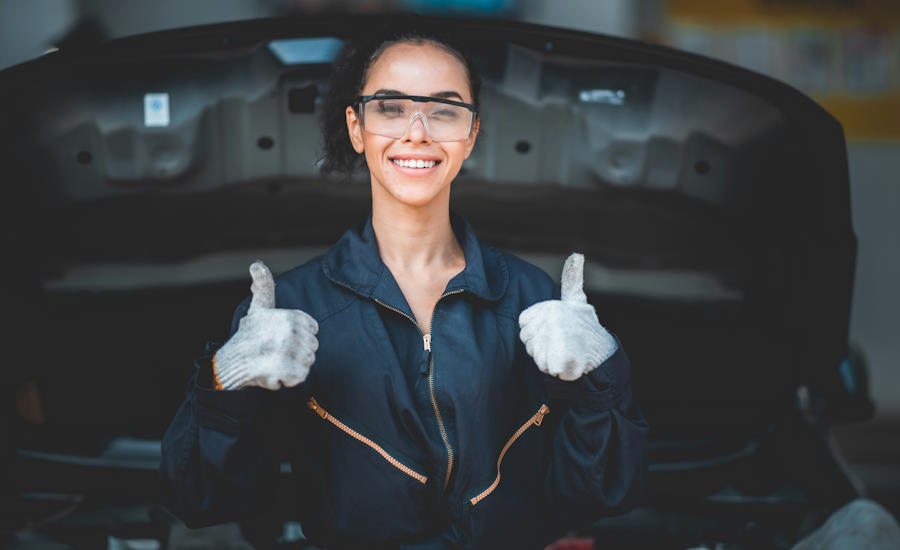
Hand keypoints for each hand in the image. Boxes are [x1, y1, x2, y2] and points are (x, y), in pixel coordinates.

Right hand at [212, 261, 318, 389]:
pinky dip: (289, 379)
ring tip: (276, 362)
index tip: (283, 338)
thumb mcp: (259, 307)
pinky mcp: (284, 370)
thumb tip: (256, 265)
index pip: (313, 329)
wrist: (232, 362)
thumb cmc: (249, 335)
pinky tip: (275, 373)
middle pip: (312, 347)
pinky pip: (300, 376)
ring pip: (307, 362)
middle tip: (278, 352)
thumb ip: (263, 286)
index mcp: (290, 316)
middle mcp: (289, 331)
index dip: (300, 336)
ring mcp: (287, 351)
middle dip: (298, 353)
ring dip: (293, 366)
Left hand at [518, 253, 616, 380]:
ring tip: (562, 350)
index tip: (551, 330)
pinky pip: (541, 364)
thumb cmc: (586, 327)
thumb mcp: (577, 300)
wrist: (602, 352)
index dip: (535, 329)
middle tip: (558, 342)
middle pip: (526, 338)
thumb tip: (577, 255)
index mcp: (551, 306)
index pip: (524, 322)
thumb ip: (572, 278)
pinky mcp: (557, 356)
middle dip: (539, 344)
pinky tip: (562, 360)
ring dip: (545, 355)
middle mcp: (551, 320)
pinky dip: (550, 366)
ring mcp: (555, 339)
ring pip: (533, 352)